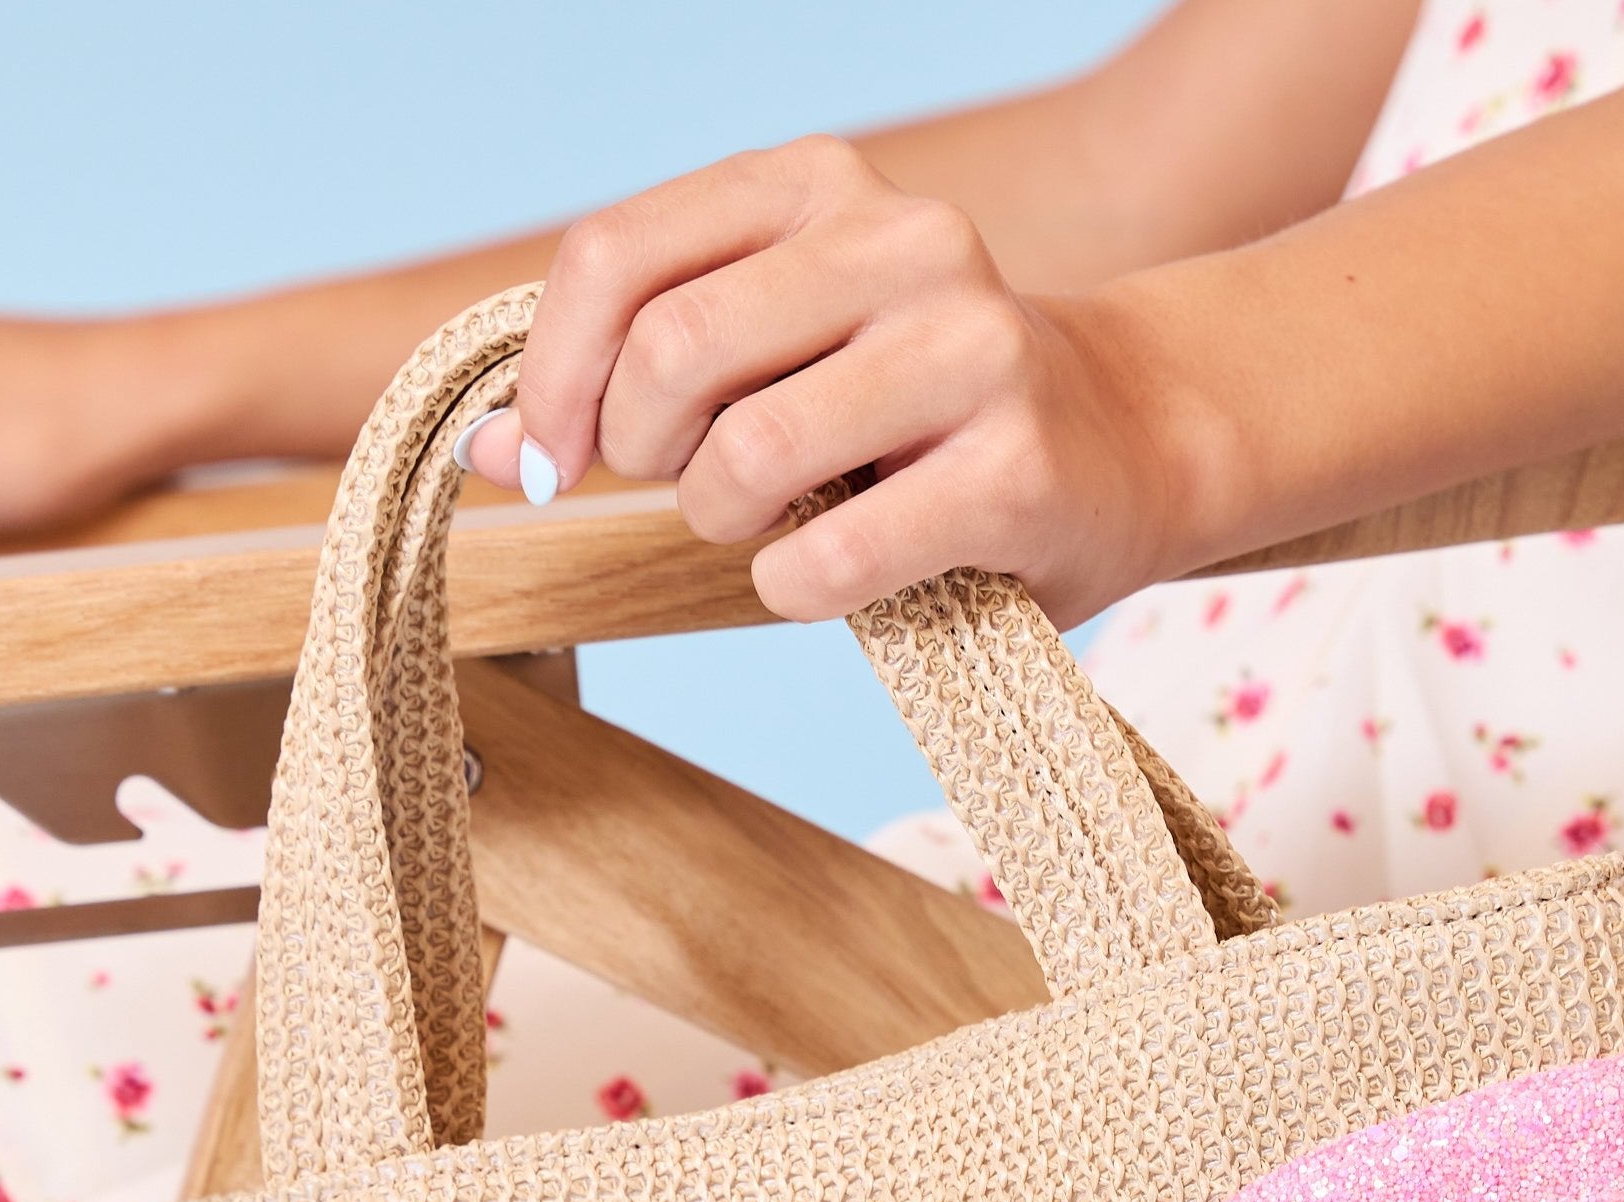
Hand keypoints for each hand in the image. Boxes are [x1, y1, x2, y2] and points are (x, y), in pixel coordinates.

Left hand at [464, 137, 1204, 626]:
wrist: (1131, 444)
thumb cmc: (922, 414)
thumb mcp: (783, 350)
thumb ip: (643, 374)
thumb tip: (492, 447)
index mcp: (821, 189)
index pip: (617, 256)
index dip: (552, 377)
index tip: (548, 461)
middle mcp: (901, 241)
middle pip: (669, 355)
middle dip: (641, 457)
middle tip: (687, 494)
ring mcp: (969, 349)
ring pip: (743, 457)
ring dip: (723, 526)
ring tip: (773, 529)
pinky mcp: (1013, 470)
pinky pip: (828, 557)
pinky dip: (794, 590)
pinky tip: (828, 576)